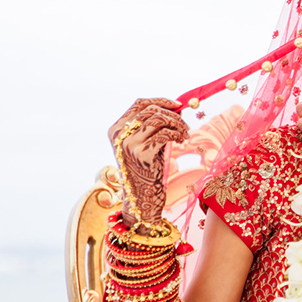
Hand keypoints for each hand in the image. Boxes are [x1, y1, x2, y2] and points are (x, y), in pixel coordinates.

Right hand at [107, 98, 188, 224]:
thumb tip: (176, 108)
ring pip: (158, 119)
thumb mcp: (145, 145)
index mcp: (116, 130)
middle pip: (150, 110)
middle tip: (185, 126)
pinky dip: (177, 134)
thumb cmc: (147, 172)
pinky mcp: (141, 154)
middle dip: (173, 115)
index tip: (178, 105)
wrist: (141, 199)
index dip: (161, 101)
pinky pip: (164, 134)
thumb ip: (153, 127)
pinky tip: (181, 141)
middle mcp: (119, 135)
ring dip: (177, 124)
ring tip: (184, 135)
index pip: (139, 104)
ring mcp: (128, 145)